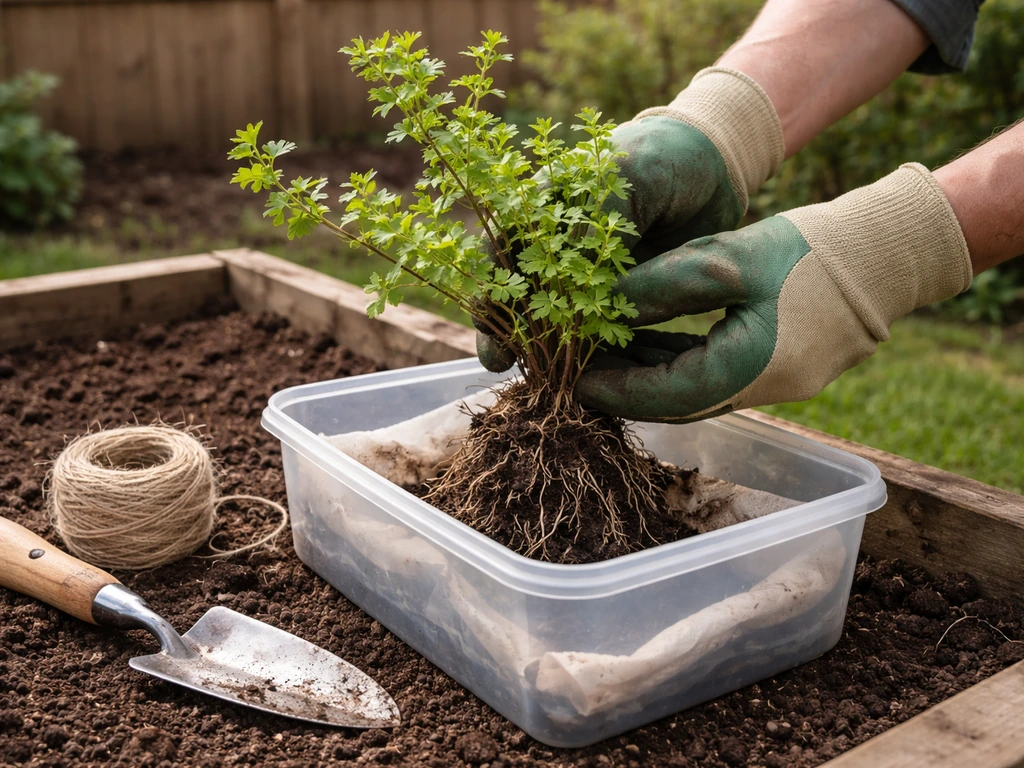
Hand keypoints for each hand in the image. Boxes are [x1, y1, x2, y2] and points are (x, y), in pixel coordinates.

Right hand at [476, 68, 784, 372]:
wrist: (713, 169)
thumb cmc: (663, 159)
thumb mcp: (630, 173)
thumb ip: (598, 213)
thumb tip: (568, 265)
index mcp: (547, 206)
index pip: (502, 246)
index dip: (490, 279)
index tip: (487, 313)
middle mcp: (559, 244)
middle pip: (518, 288)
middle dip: (504, 325)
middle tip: (497, 359)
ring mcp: (587, 275)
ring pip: (554, 316)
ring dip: (540, 346)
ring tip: (533, 375)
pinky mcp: (617, 298)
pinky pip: (595, 329)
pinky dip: (585, 352)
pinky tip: (578, 374)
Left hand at [574, 163, 973, 421]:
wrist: (884, 252)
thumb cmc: (808, 249)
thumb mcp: (727, 258)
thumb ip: (663, 286)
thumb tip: (606, 308)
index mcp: (752, 369)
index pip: (667, 396)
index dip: (617, 391)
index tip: (572, 381)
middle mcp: (763, 389)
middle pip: (679, 401)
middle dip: (628, 387)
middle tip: (578, 367)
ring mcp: (776, 384)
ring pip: (696, 389)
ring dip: (652, 373)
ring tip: (604, 350)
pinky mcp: (782, 368)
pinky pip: (717, 373)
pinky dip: (681, 361)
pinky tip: (649, 340)